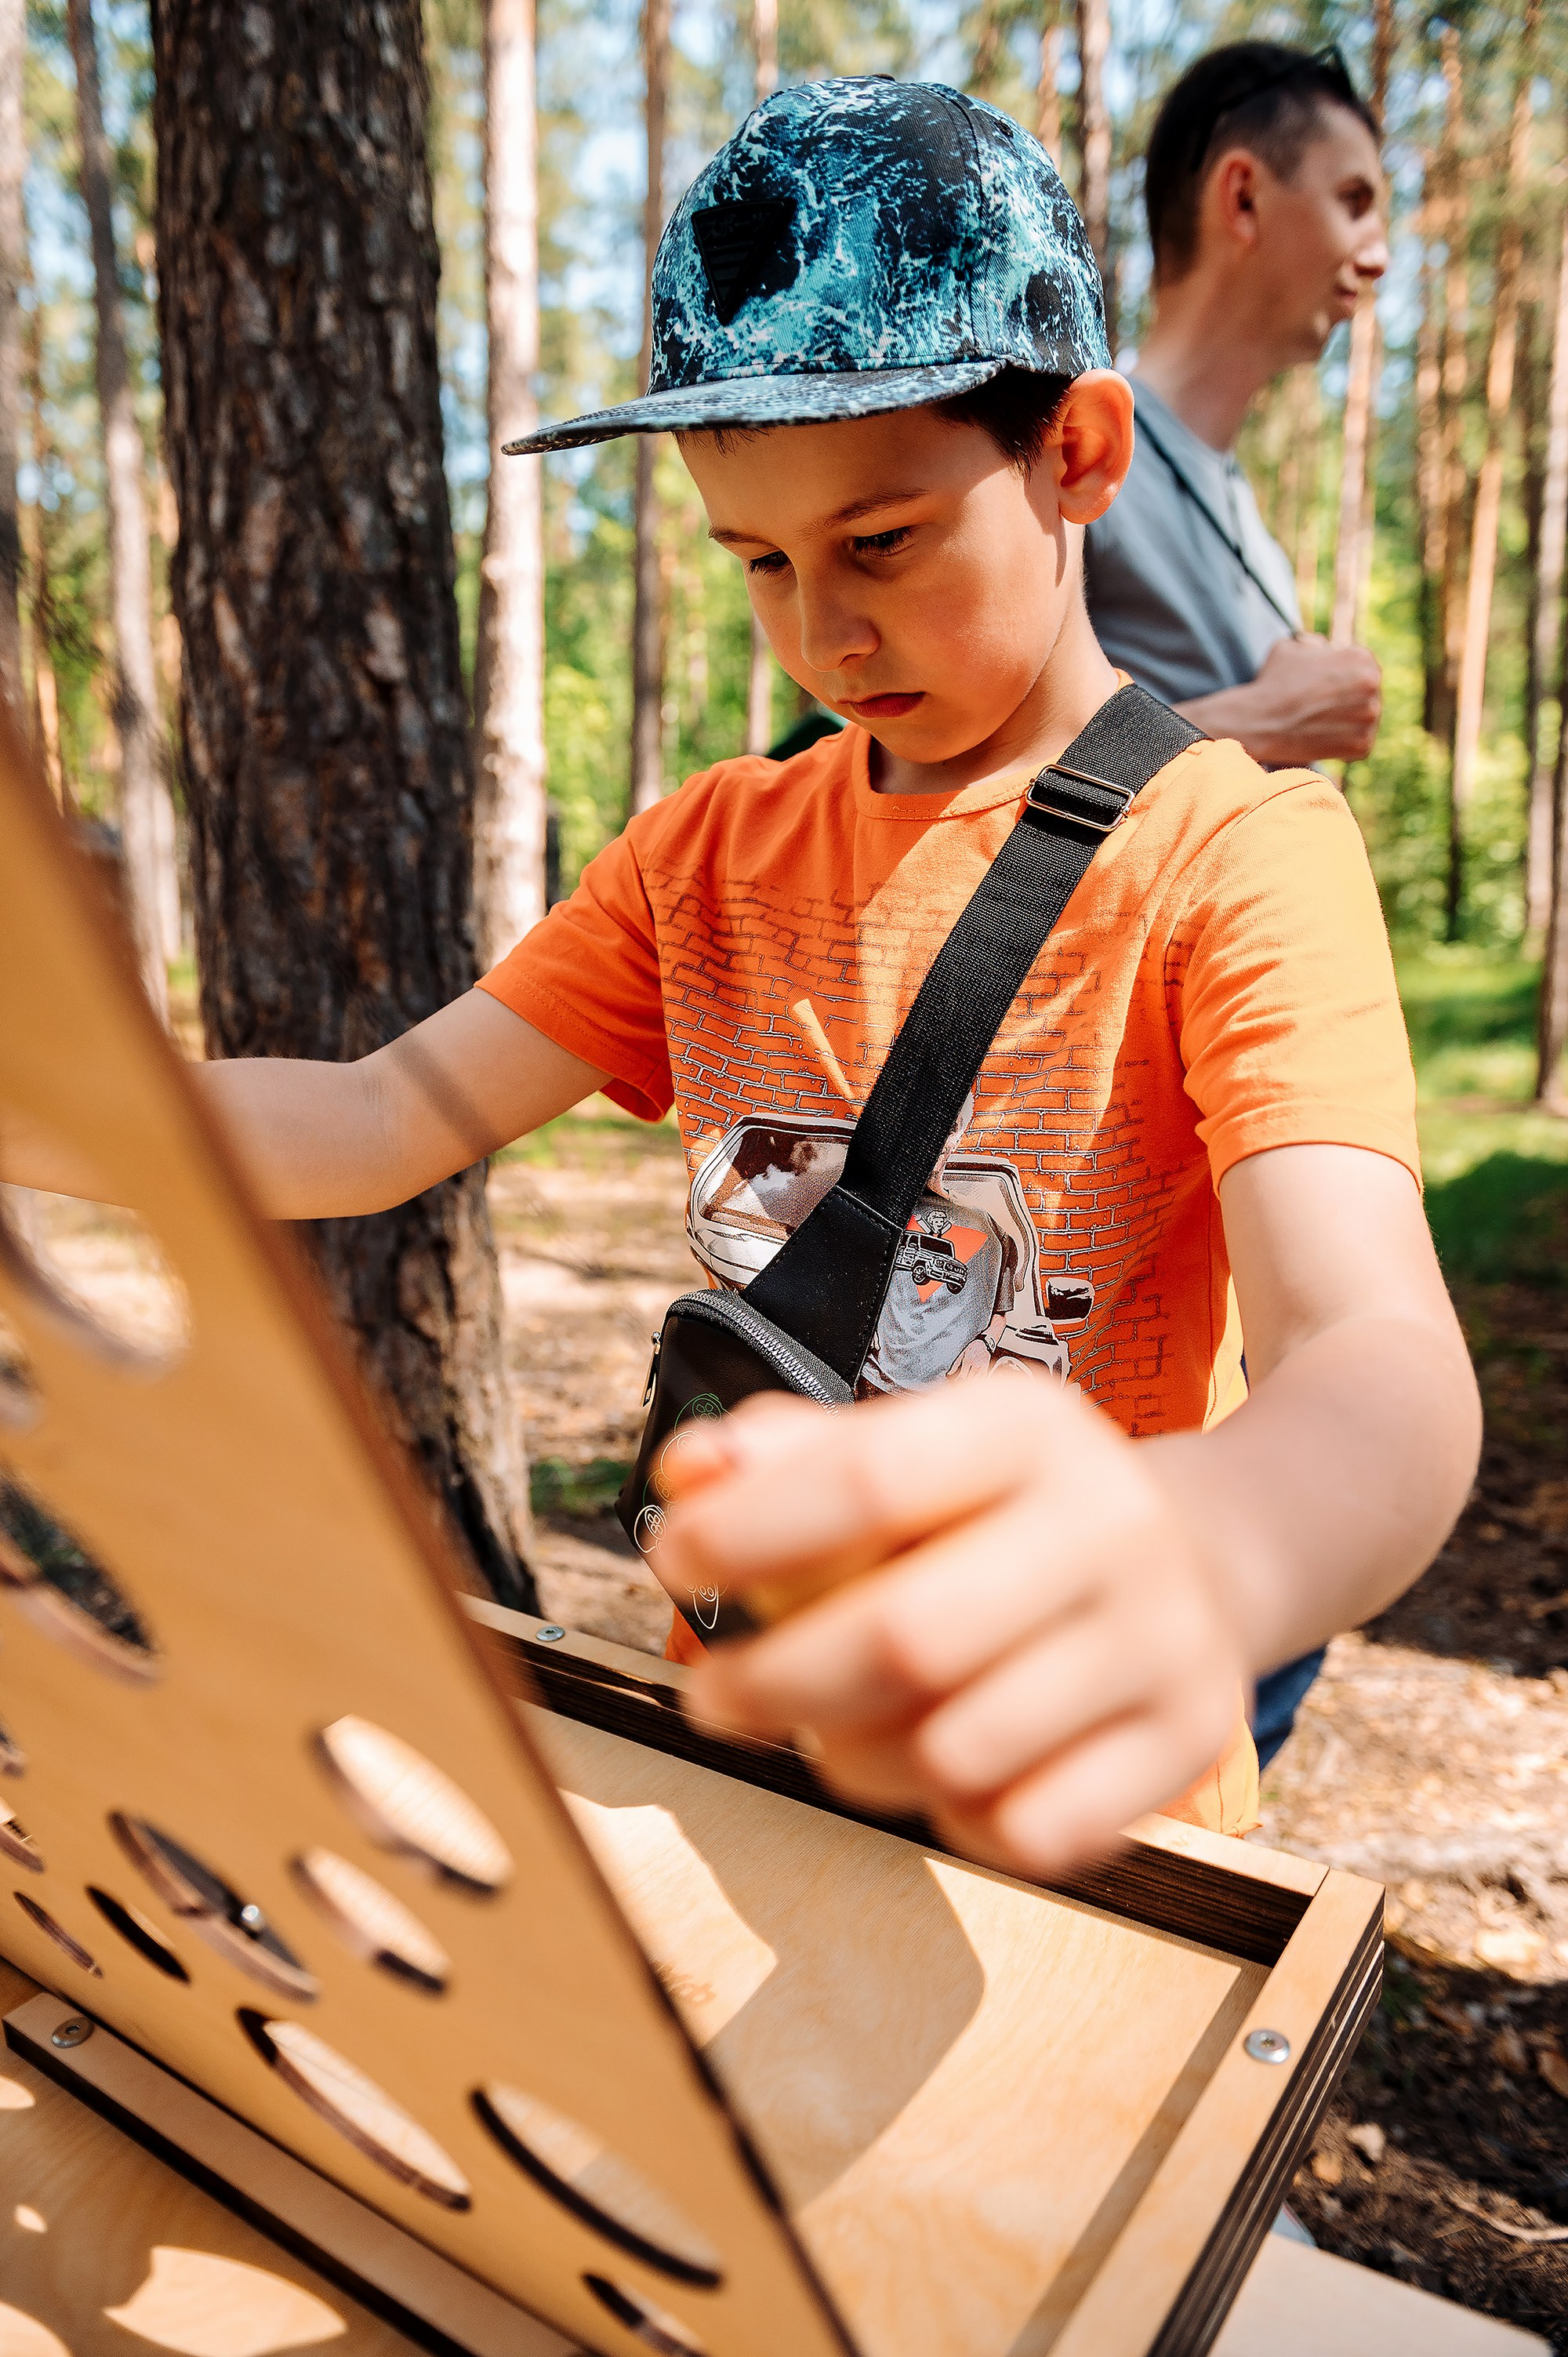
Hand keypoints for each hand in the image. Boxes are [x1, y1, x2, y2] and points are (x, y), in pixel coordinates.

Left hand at [658, 1381, 1247, 1880]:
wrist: (1201, 1560)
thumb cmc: (1006, 1511)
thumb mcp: (918, 1448)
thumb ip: (792, 1456)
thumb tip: (689, 1471)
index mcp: (1029, 1427)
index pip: (869, 1480)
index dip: (747, 1530)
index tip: (673, 1560)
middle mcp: (1112, 1522)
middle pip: (906, 1638)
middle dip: (776, 1683)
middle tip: (714, 1698)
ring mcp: (1163, 1637)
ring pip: (956, 1752)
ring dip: (854, 1759)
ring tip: (832, 1728)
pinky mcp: (1190, 1741)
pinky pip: (1028, 1828)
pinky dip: (958, 1817)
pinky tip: (946, 1767)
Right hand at [1180, 635, 1381, 765]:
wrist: (1260, 722)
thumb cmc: (1271, 682)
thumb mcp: (1291, 647)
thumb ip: (1314, 644)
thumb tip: (1325, 646)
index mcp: (1361, 657)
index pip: (1365, 666)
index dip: (1345, 676)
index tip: (1328, 687)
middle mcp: (1372, 684)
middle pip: (1369, 693)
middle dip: (1350, 699)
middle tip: (1323, 707)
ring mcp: (1370, 717)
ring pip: (1366, 719)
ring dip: (1348, 722)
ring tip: (1319, 723)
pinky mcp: (1363, 745)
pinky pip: (1361, 744)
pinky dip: (1344, 744)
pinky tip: (1322, 739)